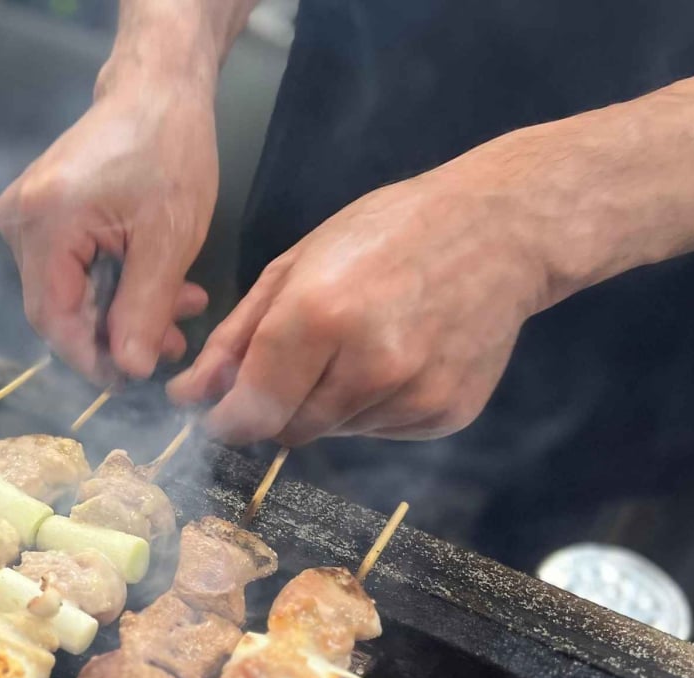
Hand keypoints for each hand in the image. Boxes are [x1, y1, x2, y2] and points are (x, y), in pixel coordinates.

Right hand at [0, 78, 215, 382]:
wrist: (156, 90)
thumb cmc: (168, 148)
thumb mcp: (168, 238)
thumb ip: (145, 309)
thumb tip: (130, 370)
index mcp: (43, 222)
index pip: (53, 319)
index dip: (90, 359)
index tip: (130, 382)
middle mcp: (18, 220)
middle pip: (57, 309)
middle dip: (114, 335)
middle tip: (170, 346)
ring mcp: (24, 217)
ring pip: (67, 293)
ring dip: (121, 311)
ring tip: (179, 313)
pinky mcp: (39, 215)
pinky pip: (69, 269)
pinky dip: (112, 284)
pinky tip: (156, 287)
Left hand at [168, 164, 552, 443]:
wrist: (502, 229)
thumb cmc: (390, 233)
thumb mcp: (296, 267)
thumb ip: (236, 338)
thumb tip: (190, 395)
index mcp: (319, 316)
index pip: (250, 410)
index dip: (226, 419)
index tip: (219, 413)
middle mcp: (368, 364)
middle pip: (287, 429)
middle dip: (277, 405)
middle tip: (302, 357)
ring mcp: (413, 394)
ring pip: (333, 432)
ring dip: (326, 404)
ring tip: (358, 344)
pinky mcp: (445, 413)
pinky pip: (380, 430)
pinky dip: (372, 406)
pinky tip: (397, 356)